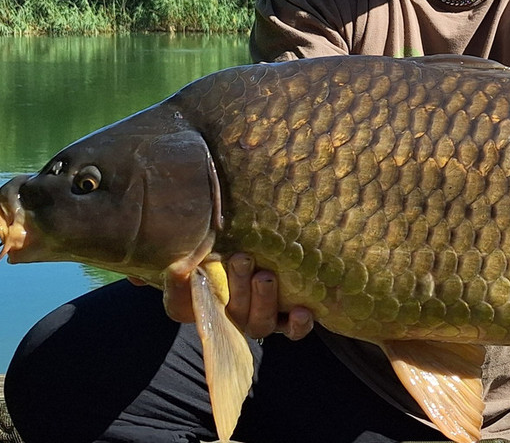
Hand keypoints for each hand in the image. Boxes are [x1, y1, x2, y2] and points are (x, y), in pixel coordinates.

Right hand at [130, 255, 313, 340]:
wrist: (258, 250)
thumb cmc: (221, 252)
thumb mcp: (196, 251)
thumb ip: (170, 257)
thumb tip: (135, 271)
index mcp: (206, 302)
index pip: (184, 307)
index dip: (180, 292)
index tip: (181, 268)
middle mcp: (234, 314)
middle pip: (233, 313)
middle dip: (237, 287)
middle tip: (241, 257)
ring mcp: (262, 317)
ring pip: (261, 323)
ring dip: (263, 301)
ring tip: (265, 275)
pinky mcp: (290, 316)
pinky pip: (294, 330)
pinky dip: (299, 325)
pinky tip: (303, 311)